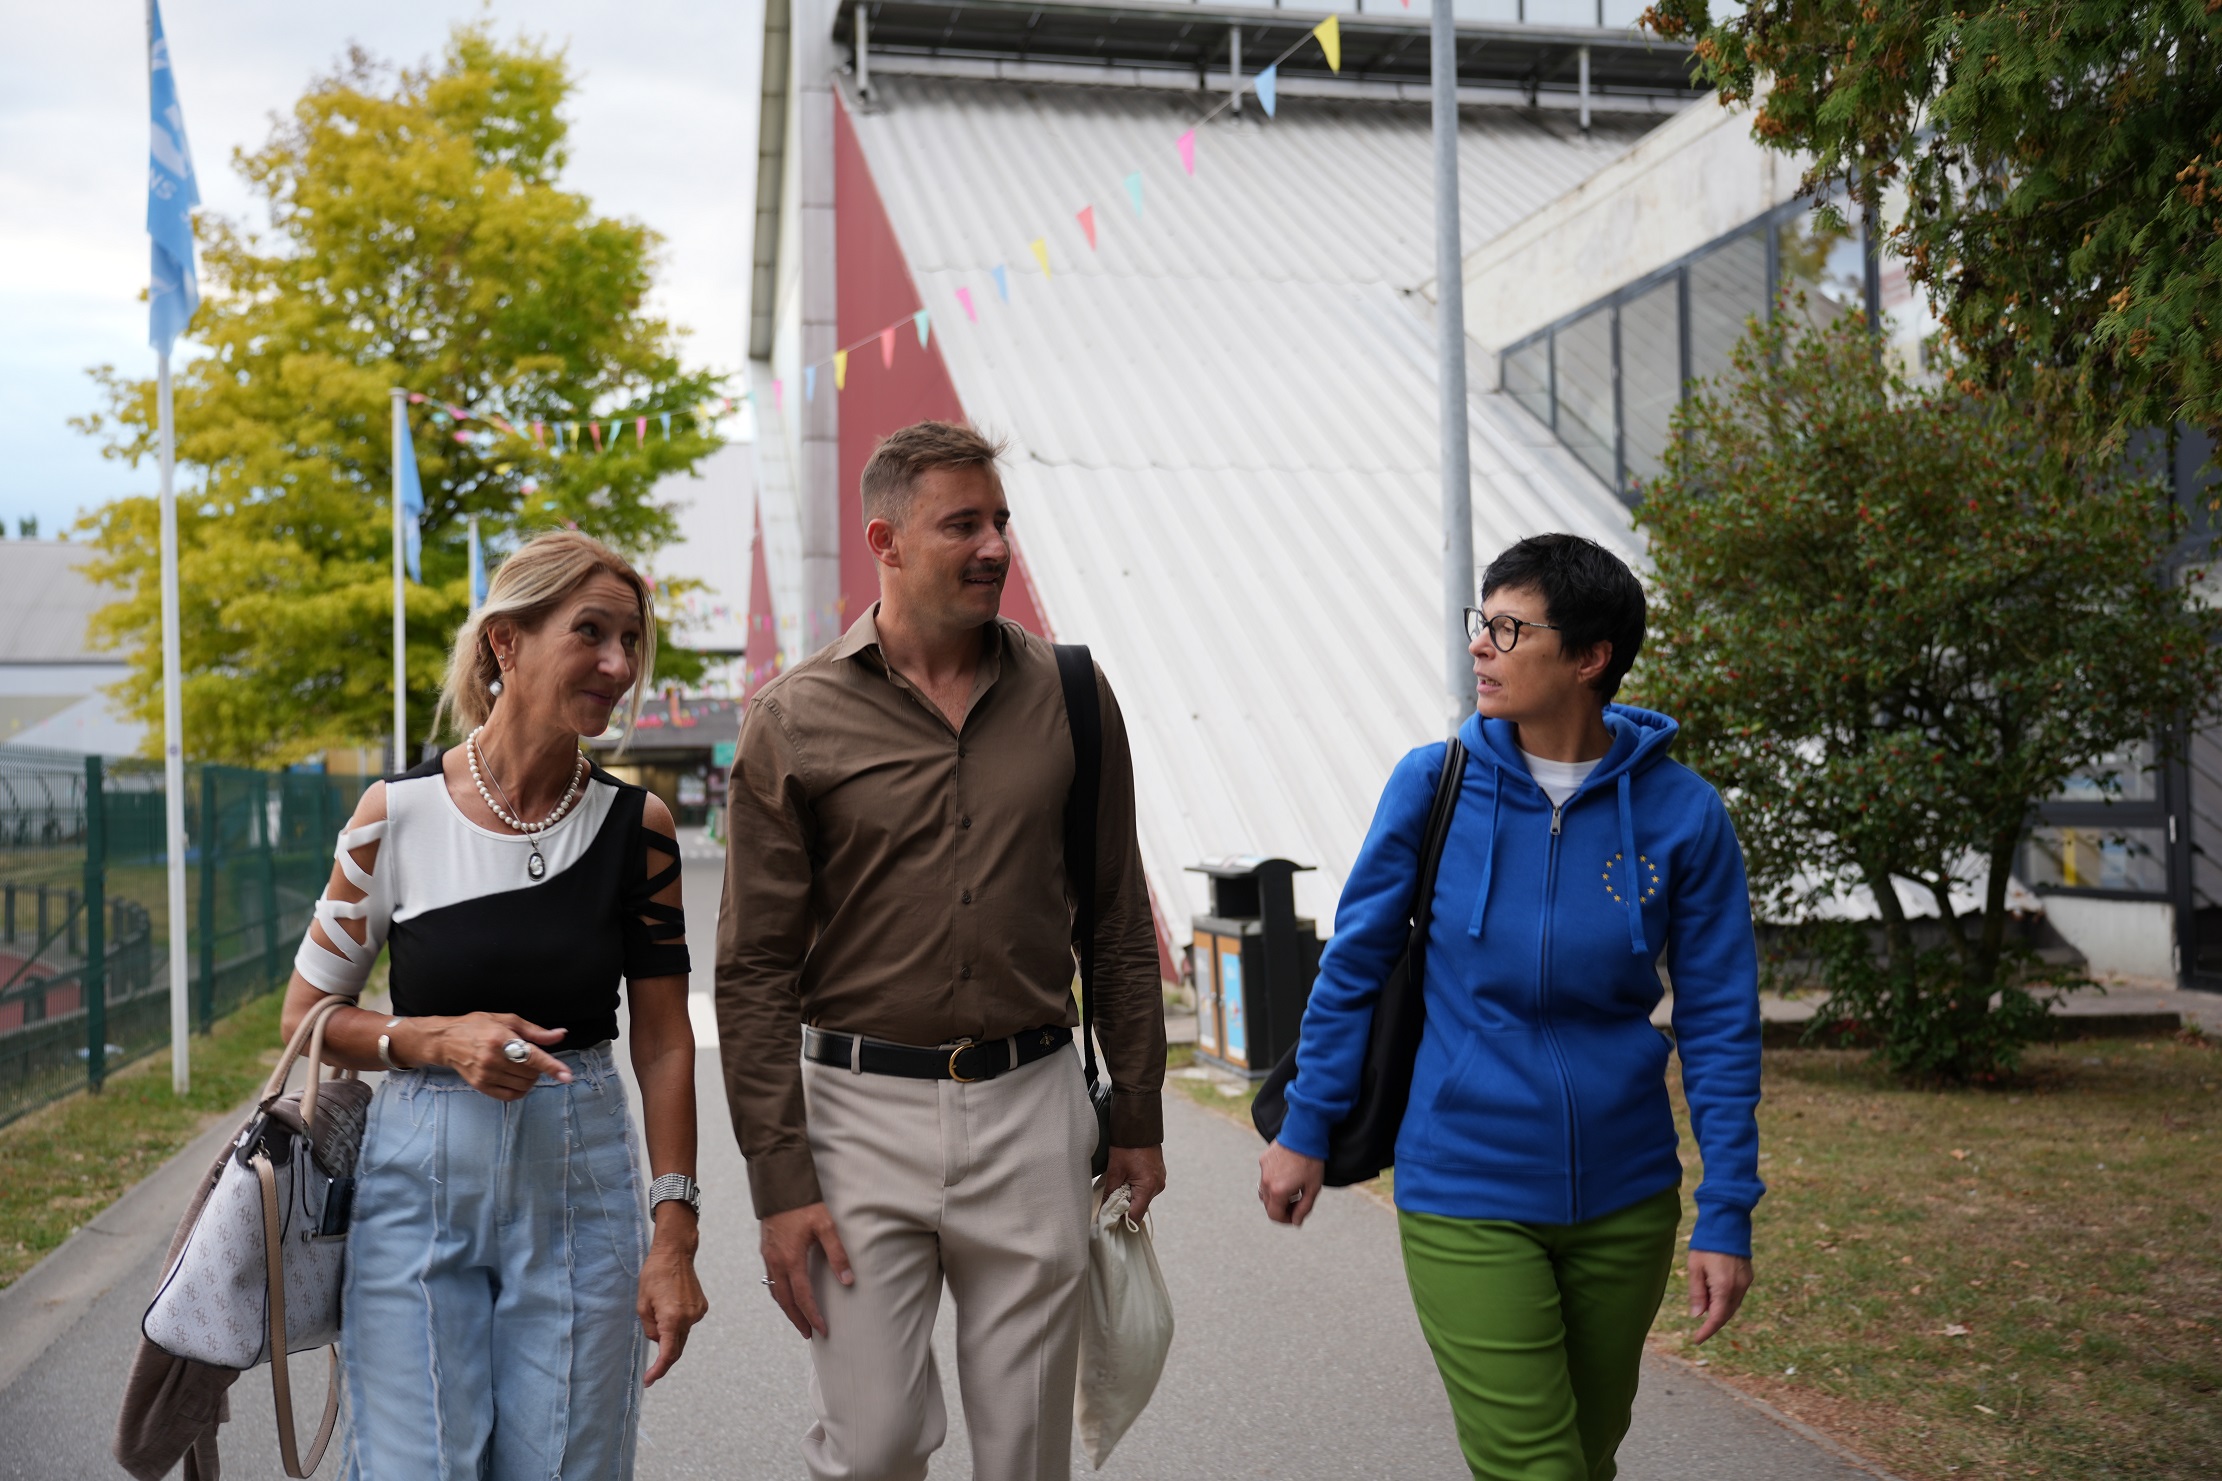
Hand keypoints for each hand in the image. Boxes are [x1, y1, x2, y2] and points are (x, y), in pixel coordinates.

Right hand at [425, 1013, 568, 1099]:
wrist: (447, 1041)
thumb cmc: (478, 1026)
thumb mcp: (507, 1020)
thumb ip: (535, 1031)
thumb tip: (560, 1035)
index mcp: (501, 1039)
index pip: (532, 1056)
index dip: (551, 1067)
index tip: (567, 1076)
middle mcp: (493, 1059)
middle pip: (531, 1073)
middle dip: (539, 1068)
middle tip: (530, 1057)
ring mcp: (486, 1075)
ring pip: (523, 1086)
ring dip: (531, 1079)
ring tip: (522, 1067)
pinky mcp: (481, 1086)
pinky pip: (510, 1096)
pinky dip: (520, 1090)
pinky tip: (517, 1079)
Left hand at [638, 1208, 706, 1385]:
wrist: (675, 1254)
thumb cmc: (654, 1276)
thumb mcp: (642, 1305)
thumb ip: (650, 1328)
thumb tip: (659, 1340)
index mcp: (672, 1318)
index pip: (667, 1354)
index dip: (658, 1370)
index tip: (649, 1380)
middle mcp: (689, 1318)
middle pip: (677, 1349)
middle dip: (664, 1359)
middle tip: (651, 1370)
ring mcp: (698, 1313)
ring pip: (682, 1336)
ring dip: (670, 1336)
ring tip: (657, 1313)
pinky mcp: (702, 1307)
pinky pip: (687, 1324)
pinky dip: (677, 1324)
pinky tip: (670, 1308)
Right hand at [759, 1202, 852, 1338]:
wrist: (779, 1185)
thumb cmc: (804, 1204)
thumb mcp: (826, 1226)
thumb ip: (837, 1254)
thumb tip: (848, 1281)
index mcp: (791, 1259)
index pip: (802, 1297)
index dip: (812, 1315)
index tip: (822, 1330)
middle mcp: (776, 1262)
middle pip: (785, 1301)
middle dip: (797, 1319)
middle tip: (808, 1334)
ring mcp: (768, 1257)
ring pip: (775, 1292)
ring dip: (787, 1309)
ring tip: (799, 1320)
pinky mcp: (766, 1251)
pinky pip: (771, 1280)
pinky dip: (779, 1294)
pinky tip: (787, 1295)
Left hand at [1102, 1145, 1166, 1218]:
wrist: (1139, 1127)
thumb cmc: (1127, 1146)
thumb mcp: (1114, 1171)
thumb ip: (1110, 1194)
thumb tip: (1103, 1210)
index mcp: (1148, 1187)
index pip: (1135, 1215)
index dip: (1121, 1219)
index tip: (1109, 1218)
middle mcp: (1158, 1186)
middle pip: (1139, 1208)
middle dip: (1125, 1206)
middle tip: (1111, 1198)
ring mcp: (1160, 1180)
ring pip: (1142, 1198)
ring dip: (1130, 1196)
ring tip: (1120, 1183)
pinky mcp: (1159, 1175)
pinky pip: (1146, 1189)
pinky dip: (1136, 1188)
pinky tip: (1128, 1178)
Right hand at [1258, 1141, 1324, 1226]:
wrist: (1305, 1134)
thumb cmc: (1311, 1162)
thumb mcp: (1313, 1188)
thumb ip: (1304, 1208)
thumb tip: (1296, 1222)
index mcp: (1278, 1191)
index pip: (1274, 1215)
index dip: (1286, 1219)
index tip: (1296, 1215)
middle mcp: (1266, 1182)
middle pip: (1269, 1205)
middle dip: (1282, 1208)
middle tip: (1297, 1201)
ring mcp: (1263, 1170)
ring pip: (1264, 1191)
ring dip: (1276, 1195)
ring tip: (1292, 1188)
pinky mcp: (1263, 1159)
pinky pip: (1265, 1176)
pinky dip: (1274, 1180)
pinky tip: (1287, 1173)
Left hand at [1688, 1250, 1753, 1344]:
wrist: (1727, 1223)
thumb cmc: (1706, 1244)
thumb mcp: (1695, 1268)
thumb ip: (1697, 1293)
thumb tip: (1697, 1316)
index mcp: (1724, 1287)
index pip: (1716, 1318)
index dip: (1706, 1331)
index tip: (1696, 1340)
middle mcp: (1738, 1288)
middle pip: (1726, 1314)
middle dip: (1713, 1323)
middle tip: (1699, 1328)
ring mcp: (1745, 1282)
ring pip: (1733, 1306)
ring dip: (1720, 1311)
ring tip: (1704, 1308)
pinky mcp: (1748, 1276)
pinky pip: (1737, 1296)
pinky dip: (1726, 1301)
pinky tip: (1715, 1296)